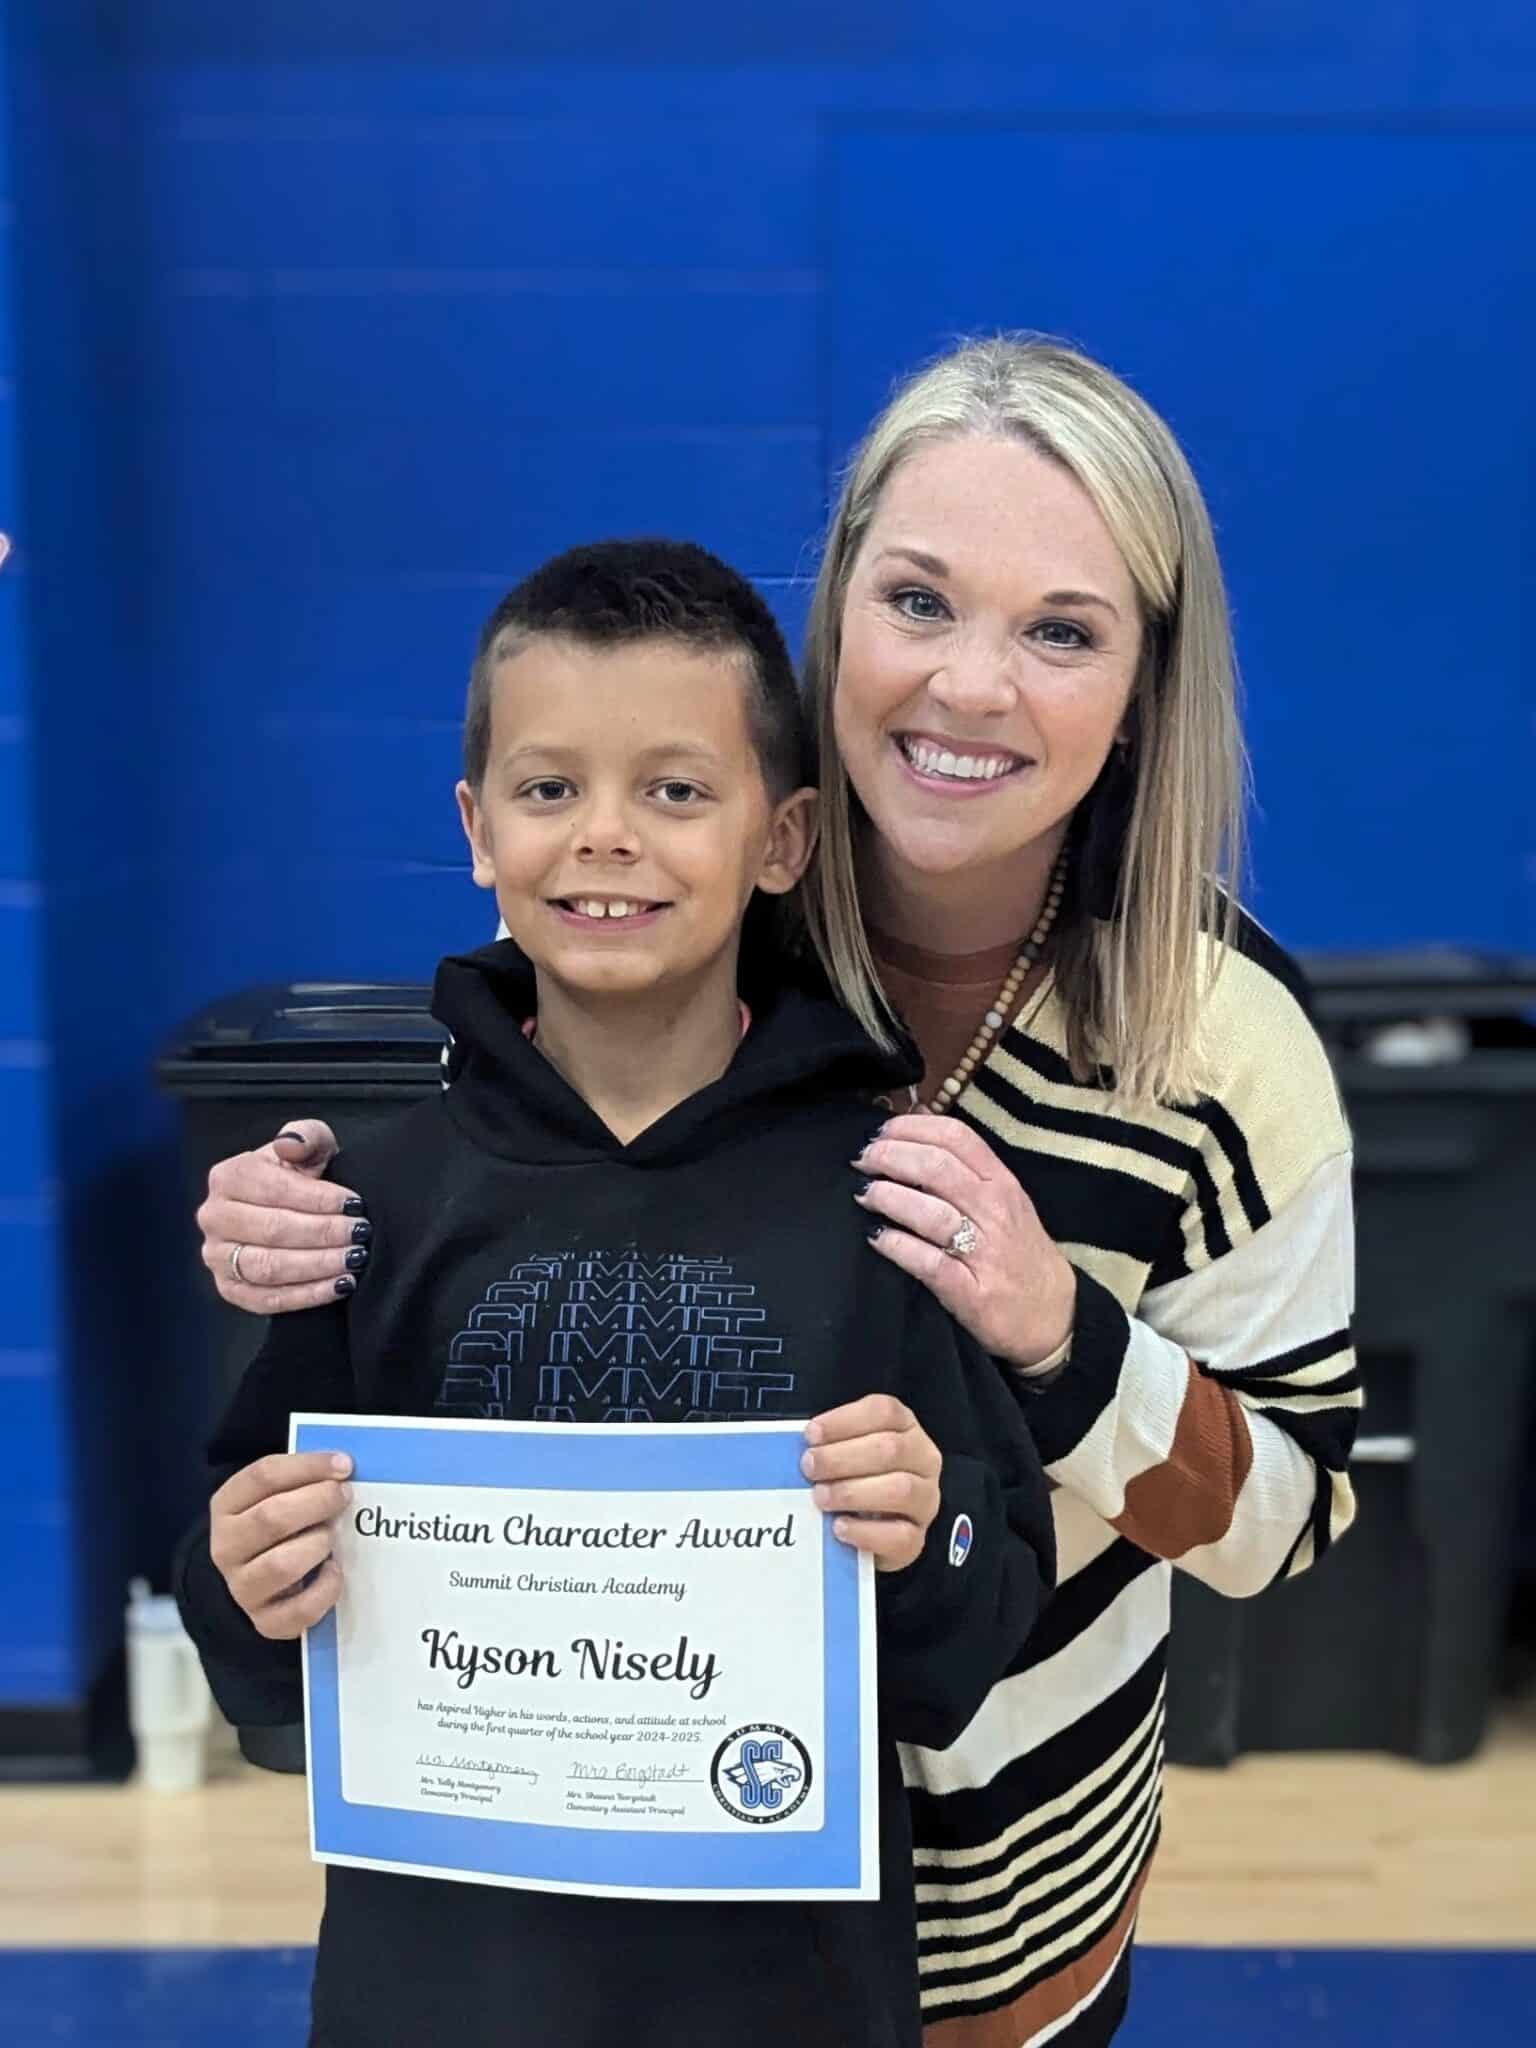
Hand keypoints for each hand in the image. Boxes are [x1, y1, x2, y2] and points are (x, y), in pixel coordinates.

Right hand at [198, 1120, 365, 1312]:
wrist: (295, 1212)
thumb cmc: (303, 1176)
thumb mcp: (311, 1147)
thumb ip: (306, 1135)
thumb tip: (289, 1144)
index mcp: (228, 1176)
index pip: (274, 1190)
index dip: (317, 1199)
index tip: (355, 1204)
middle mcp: (214, 1217)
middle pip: (272, 1230)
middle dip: (323, 1233)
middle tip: (360, 1233)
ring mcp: (217, 1257)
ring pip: (268, 1267)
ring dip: (317, 1265)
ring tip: (355, 1258)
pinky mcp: (230, 1289)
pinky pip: (267, 1299)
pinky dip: (308, 1295)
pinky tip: (341, 1284)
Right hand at [208, 1451, 353, 1638]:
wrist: (258, 1583)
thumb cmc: (278, 1529)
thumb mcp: (277, 1496)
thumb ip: (302, 1480)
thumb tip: (343, 1467)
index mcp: (226, 1506)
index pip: (264, 1476)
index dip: (308, 1466)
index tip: (344, 1464)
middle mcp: (227, 1548)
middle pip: (272, 1518)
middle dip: (318, 1502)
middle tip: (344, 1496)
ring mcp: (243, 1588)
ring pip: (282, 1565)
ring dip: (317, 1545)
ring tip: (332, 1537)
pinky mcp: (266, 1621)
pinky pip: (301, 1609)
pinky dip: (326, 1588)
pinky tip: (334, 1570)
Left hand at [801, 1395, 941, 1571]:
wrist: (871, 1529)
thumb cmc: (856, 1479)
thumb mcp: (847, 1452)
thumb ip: (830, 1444)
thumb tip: (803, 1448)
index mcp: (906, 1427)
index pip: (884, 1412)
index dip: (845, 1421)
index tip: (811, 1434)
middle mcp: (923, 1460)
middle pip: (890, 1449)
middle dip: (842, 1457)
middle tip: (809, 1467)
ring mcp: (925, 1500)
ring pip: (901, 1490)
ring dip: (853, 1492)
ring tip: (821, 1497)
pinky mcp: (917, 1538)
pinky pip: (899, 1536)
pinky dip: (865, 1532)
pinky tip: (839, 1527)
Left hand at [854, 1115, 1075, 1368]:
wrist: (1052, 1316)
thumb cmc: (1018, 1252)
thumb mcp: (1004, 1201)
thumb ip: (963, 1169)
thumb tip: (912, 1128)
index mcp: (1001, 1183)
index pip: (956, 1137)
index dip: (911, 1128)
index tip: (880, 1131)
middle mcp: (995, 1211)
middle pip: (936, 1167)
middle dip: (890, 1157)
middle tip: (862, 1160)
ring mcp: (985, 1253)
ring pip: (930, 1212)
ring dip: (888, 1197)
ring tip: (865, 1195)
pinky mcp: (971, 1292)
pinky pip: (927, 1262)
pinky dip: (896, 1246)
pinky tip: (876, 1237)